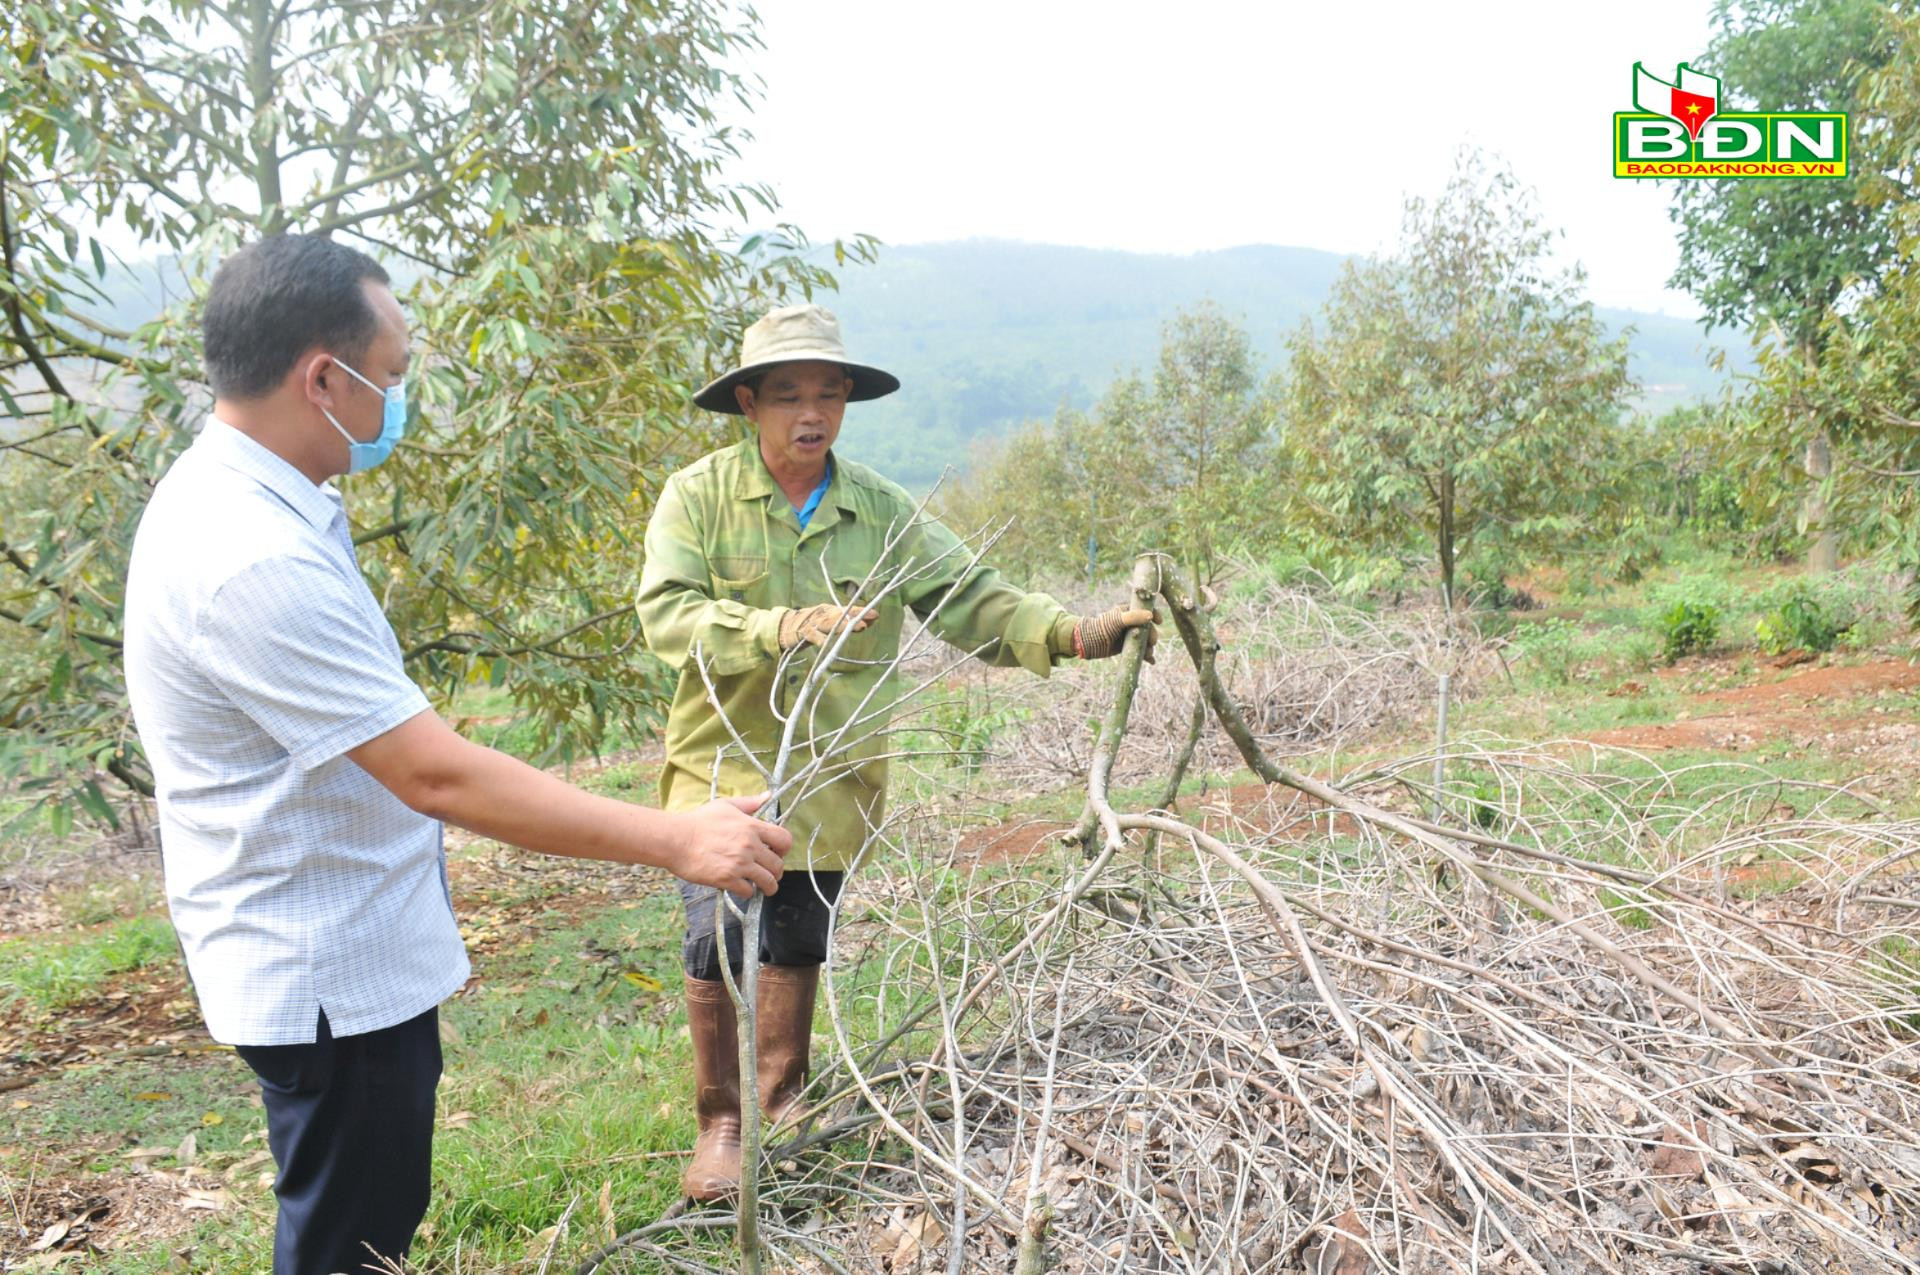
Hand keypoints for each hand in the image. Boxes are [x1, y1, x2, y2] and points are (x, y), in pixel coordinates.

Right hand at [672, 794, 791, 898]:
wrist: (675, 839)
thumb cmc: (698, 821)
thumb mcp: (725, 806)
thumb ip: (749, 803)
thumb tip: (767, 796)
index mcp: (752, 827)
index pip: (785, 840)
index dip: (784, 849)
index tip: (778, 853)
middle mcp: (750, 846)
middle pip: (778, 865)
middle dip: (776, 871)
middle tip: (770, 873)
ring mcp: (739, 864)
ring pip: (768, 881)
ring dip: (768, 886)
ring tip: (763, 887)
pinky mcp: (727, 879)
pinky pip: (748, 891)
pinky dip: (748, 891)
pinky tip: (742, 887)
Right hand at [778, 603, 877, 649]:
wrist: (784, 626)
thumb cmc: (813, 624)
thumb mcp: (831, 621)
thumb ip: (850, 621)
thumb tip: (873, 620)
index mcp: (830, 610)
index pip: (847, 610)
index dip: (861, 612)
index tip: (876, 614)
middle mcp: (823, 614)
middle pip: (840, 615)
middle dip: (853, 618)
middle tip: (866, 623)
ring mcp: (813, 622)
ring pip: (828, 623)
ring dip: (841, 627)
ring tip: (854, 629)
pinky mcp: (802, 632)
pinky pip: (812, 635)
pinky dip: (819, 639)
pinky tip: (825, 644)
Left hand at [1074, 604, 1158, 661]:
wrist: (1087, 643)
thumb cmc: (1101, 628)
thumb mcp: (1117, 620)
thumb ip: (1133, 617)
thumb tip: (1150, 616)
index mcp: (1128, 611)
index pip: (1146, 610)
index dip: (1155, 614)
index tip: (1159, 621)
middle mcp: (1131, 622)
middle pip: (1149, 628)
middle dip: (1152, 635)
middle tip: (1151, 643)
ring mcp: (1129, 635)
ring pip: (1146, 640)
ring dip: (1149, 648)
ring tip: (1148, 655)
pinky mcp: (1127, 646)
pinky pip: (1140, 650)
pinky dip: (1146, 656)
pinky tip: (1151, 661)